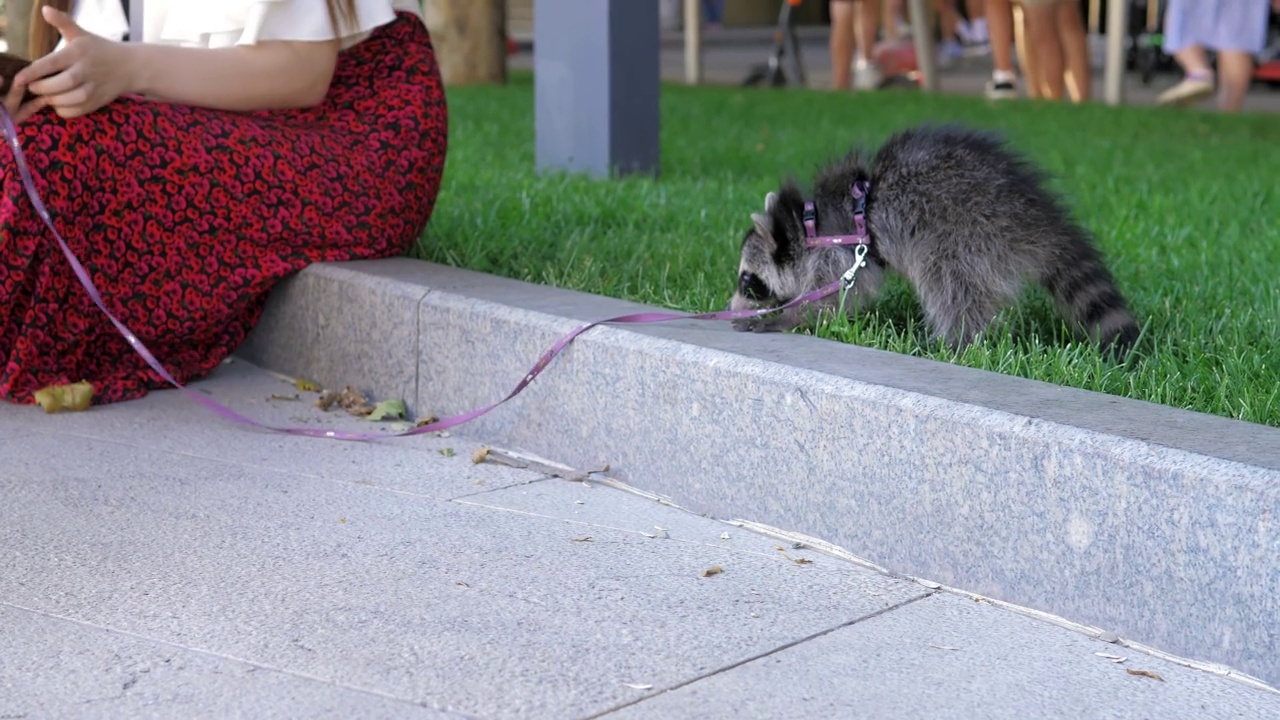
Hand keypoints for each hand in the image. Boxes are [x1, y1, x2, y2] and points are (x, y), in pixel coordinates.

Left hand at [5, 6, 134, 122]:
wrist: (130, 66)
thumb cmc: (99, 49)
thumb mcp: (81, 34)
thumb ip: (62, 22)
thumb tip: (45, 10)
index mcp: (78, 52)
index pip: (51, 63)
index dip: (32, 73)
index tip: (19, 79)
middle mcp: (87, 70)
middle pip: (61, 84)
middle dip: (42, 88)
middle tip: (32, 87)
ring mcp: (94, 87)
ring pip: (70, 99)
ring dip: (53, 101)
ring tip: (45, 96)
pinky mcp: (98, 101)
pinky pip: (78, 111)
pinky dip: (64, 110)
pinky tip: (59, 104)